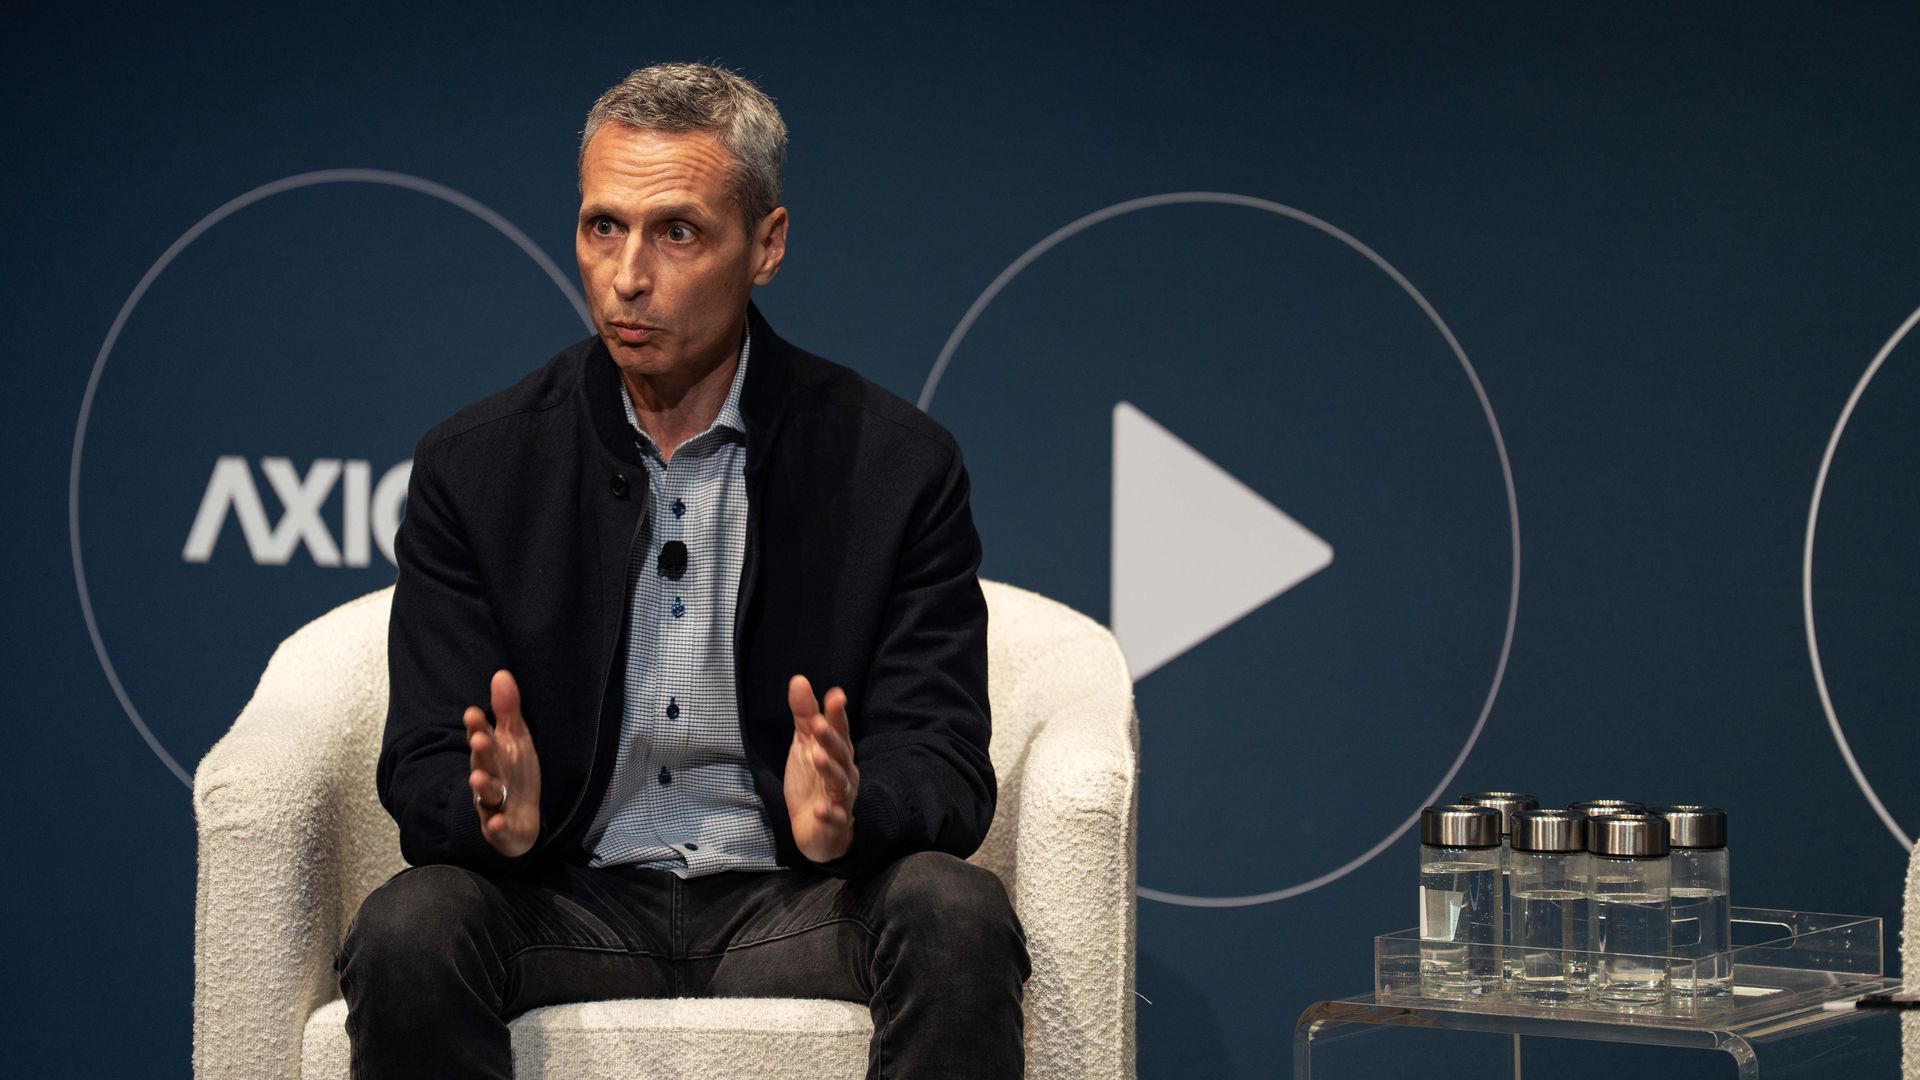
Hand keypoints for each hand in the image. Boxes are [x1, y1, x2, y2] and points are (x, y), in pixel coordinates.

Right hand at [464, 669, 541, 857]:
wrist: (518, 819)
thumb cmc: (514, 774)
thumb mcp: (515, 739)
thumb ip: (507, 710)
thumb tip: (501, 674)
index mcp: (492, 755)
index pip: (482, 738)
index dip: (477, 727)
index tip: (473, 713)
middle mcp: (489, 777)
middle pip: (483, 764)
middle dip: (481, 752)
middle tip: (479, 739)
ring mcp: (493, 803)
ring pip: (485, 795)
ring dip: (482, 787)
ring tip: (477, 779)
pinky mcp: (500, 828)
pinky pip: (497, 828)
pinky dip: (496, 826)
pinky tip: (498, 822)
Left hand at [784, 674, 857, 862]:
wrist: (815, 829)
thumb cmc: (813, 782)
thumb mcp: (804, 746)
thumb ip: (804, 715)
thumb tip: (799, 680)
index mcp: (837, 752)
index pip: (839, 730)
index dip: (836, 714)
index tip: (835, 695)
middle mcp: (844, 772)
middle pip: (840, 753)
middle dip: (831, 739)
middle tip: (818, 724)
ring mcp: (841, 798)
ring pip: (838, 782)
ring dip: (829, 769)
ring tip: (817, 757)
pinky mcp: (835, 822)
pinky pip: (835, 817)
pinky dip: (830, 813)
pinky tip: (822, 810)